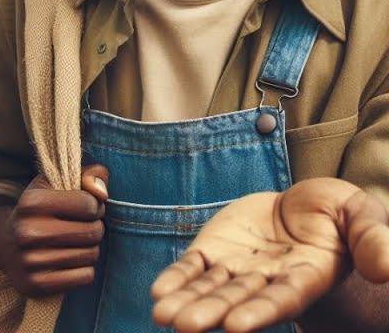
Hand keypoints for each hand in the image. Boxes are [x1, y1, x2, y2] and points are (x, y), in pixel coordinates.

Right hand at [0, 164, 109, 296]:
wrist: (4, 244)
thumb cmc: (40, 211)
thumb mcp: (56, 185)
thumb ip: (87, 175)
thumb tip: (101, 193)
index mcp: (30, 202)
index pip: (89, 204)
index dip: (93, 205)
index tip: (83, 208)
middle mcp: (26, 232)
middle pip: (92, 231)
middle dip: (94, 228)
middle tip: (81, 227)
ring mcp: (29, 261)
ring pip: (90, 255)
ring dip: (89, 249)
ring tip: (74, 244)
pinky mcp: (35, 284)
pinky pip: (84, 277)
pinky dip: (83, 270)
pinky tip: (68, 261)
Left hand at [150, 178, 388, 332]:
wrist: (303, 203)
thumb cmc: (337, 212)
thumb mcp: (360, 216)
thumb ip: (373, 240)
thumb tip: (385, 268)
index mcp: (307, 276)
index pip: (283, 298)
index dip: (260, 312)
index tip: (236, 327)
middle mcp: (269, 280)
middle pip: (238, 299)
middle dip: (211, 313)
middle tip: (183, 327)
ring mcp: (238, 268)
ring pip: (210, 289)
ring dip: (186, 302)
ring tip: (162, 315)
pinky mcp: (215, 251)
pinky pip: (192, 267)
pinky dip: (176, 279)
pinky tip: (158, 293)